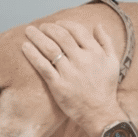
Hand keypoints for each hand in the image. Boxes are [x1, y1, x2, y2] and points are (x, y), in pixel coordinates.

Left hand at [22, 21, 126, 136]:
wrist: (100, 113)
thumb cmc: (106, 87)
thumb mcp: (113, 62)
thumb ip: (106, 42)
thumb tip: (97, 25)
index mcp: (95, 53)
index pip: (77, 30)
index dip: (65, 24)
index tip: (57, 23)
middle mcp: (83, 61)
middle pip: (61, 37)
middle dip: (49, 28)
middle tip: (41, 26)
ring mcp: (70, 73)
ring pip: (50, 49)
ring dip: (38, 37)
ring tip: (29, 31)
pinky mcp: (58, 85)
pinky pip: (43, 66)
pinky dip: (33, 55)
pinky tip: (25, 47)